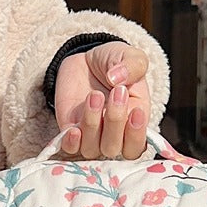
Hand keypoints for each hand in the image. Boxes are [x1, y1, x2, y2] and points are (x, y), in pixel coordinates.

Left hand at [53, 41, 150, 160]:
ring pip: (91, 148)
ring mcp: (90, 136)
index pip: (136, 146)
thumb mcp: (131, 57)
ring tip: (95, 95)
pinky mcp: (70, 131)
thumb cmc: (115, 63)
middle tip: (117, 92)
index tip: (136, 111)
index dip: (136, 135)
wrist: (87, 61)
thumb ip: (133, 66)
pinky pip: (69, 148)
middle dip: (115, 122)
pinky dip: (72, 143)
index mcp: (134, 123)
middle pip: (112, 148)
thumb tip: (117, 78)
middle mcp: (113, 136)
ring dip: (93, 124)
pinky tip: (74, 129)